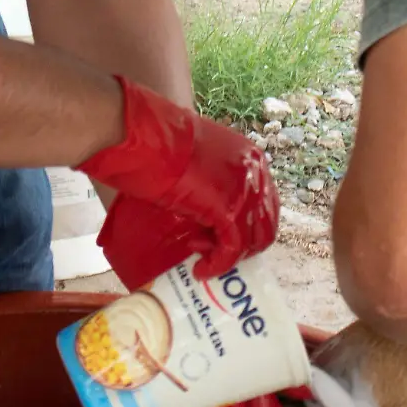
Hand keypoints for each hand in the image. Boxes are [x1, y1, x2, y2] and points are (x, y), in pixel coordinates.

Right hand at [79, 77, 277, 288]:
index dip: (244, 223)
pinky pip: (232, 249)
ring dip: (229, 255)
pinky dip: (217, 264)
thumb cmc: (154, 140)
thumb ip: (209, 173)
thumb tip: (200, 196)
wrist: (141, 137)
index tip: (219, 233)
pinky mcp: (227, 209)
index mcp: (248, 156)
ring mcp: (245, 190)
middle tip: (213, 249)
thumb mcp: (195, 154)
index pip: (263, 200)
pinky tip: (201, 269)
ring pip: (253, 239)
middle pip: (264, 222)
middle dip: (242, 243)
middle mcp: (255, 172)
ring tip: (202, 258)